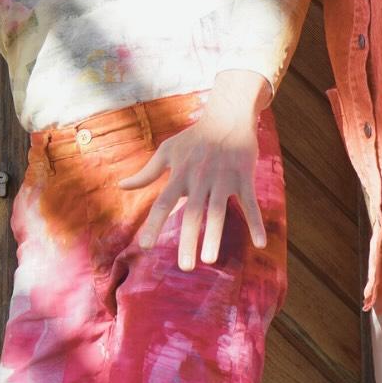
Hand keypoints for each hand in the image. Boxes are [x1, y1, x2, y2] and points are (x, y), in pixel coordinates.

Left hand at [119, 74, 269, 271]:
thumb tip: (121, 186)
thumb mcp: (168, 151)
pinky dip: (257, 223)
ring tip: (210, 259)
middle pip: (192, 212)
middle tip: (185, 266)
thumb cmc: (195, 137)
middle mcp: (200, 178)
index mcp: (180, 174)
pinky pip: (251, 203)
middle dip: (188, 240)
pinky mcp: (244, 178)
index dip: (154, 224)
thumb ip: (146, 173)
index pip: (163, 202)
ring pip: (218, 211)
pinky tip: (260, 243)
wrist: (228, 116)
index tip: (146, 247)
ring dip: (215, 235)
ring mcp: (224, 179)